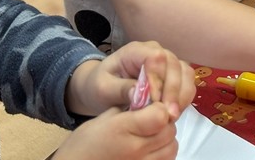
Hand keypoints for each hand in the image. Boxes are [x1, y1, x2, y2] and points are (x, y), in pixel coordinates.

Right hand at [52, 103, 178, 159]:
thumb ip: (130, 108)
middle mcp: (134, 149)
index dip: (160, 108)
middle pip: (169, 131)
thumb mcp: (103, 119)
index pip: (160, 116)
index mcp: (123, 129)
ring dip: (166, 141)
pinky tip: (150, 150)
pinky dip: (162, 155)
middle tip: (152, 122)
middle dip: (165, 123)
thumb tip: (151, 99)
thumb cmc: (83, 144)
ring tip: (151, 137)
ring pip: (171, 148)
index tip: (152, 106)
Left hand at [65, 40, 195, 118]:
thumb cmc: (99, 86)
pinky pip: (187, 82)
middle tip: (168, 116)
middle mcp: (155, 51)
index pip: (156, 58)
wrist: (101, 87)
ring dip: (181, 95)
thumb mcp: (102, 89)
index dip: (159, 80)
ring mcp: (166, 61)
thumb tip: (139, 94)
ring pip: (185, 73)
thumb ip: (121, 89)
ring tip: (171, 116)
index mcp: (136, 51)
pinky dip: (184, 97)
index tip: (154, 103)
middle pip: (174, 65)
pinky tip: (174, 112)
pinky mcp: (173, 73)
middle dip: (173, 91)